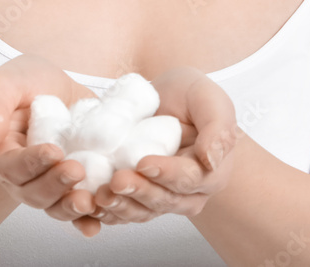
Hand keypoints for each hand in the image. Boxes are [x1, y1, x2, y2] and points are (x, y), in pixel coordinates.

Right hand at [0, 53, 103, 235]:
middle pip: (34, 193)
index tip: (54, 151)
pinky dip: (85, 220)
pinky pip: (75, 211)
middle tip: (77, 170)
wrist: (48, 88)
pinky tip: (97, 222)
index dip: (32, 163)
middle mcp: (21, 177)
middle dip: (56, 186)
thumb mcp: (4, 82)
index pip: (12, 167)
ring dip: (71, 208)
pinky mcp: (71, 183)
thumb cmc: (21, 83)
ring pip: (55, 206)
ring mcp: (47, 183)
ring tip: (90, 201)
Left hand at [87, 66, 238, 227]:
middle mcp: (188, 192)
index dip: (167, 173)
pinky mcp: (138, 197)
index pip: (190, 179)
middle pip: (165, 200)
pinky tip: (92, 205)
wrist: (167, 98)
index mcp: (211, 171)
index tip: (144, 162)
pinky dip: (108, 212)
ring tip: (101, 196)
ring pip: (143, 212)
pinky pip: (124, 212)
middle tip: (117, 181)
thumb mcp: (208, 99)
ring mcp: (161, 197)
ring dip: (121, 207)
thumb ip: (217, 127)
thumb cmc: (191, 96)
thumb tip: (211, 159)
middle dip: (139, 192)